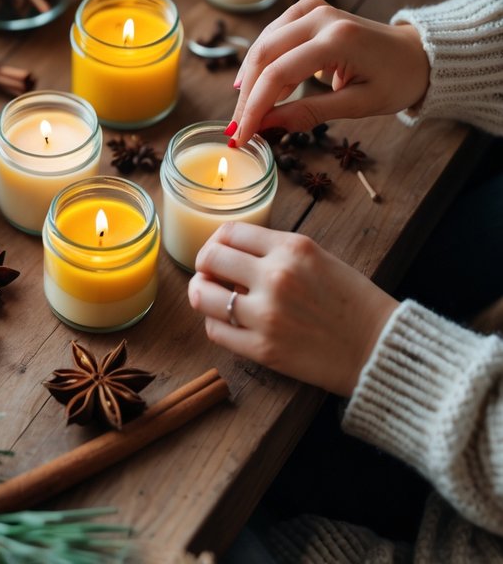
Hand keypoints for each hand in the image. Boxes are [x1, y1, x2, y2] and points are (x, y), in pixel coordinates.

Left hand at [188, 222, 397, 396]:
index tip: (220, 251)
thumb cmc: (352, 301)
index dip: (218, 241)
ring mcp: (266, 314)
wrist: (379, 348)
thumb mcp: (317, 256)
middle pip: (209, 258)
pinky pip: (216, 331)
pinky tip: (229, 322)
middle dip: (204, 265)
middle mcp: (275, 276)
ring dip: (203, 293)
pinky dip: (216, 324)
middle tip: (210, 273)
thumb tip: (233, 254)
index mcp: (291, 247)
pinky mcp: (263, 349)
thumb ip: (275, 251)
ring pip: (203, 296)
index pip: (230, 232)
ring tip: (212, 297)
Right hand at [227, 0, 430, 143]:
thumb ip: (310, 113)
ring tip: (246, 112)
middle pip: (264, 54)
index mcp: (337, 39)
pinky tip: (256, 85)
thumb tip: (267, 126)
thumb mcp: (359, 106)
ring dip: (250, 78)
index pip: (279, 73)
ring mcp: (313, 9)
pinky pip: (274, 35)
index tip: (242, 135)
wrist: (417, 53)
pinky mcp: (309, 9)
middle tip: (237, 128)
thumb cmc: (396, 81)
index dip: (255, 105)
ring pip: (264, 43)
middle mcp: (320, 17)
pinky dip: (263, 62)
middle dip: (246, 94)